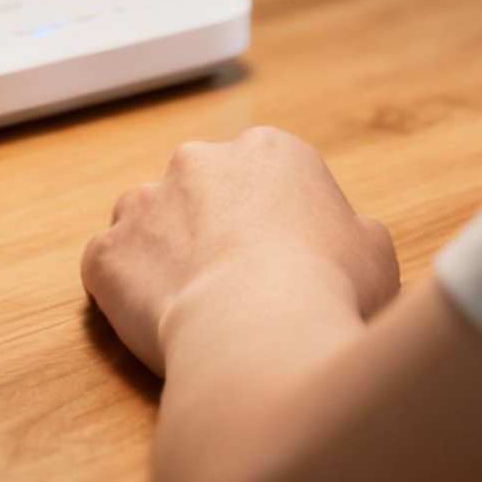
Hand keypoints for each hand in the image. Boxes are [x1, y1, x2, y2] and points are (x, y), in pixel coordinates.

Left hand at [81, 126, 399, 377]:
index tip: (280, 262)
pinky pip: (108, 268)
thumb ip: (354, 233)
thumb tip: (349, 241)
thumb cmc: (328, 288)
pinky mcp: (108, 252)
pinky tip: (152, 323)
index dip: (271, 223)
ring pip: (147, 222)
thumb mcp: (374, 251)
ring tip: (188, 306)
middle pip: (201, 190)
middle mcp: (201, 160)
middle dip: (210, 229)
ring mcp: (146, 202)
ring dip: (161, 253)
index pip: (263, 176)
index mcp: (270, 150)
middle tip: (233, 285)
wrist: (261, 331)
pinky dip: (121, 293)